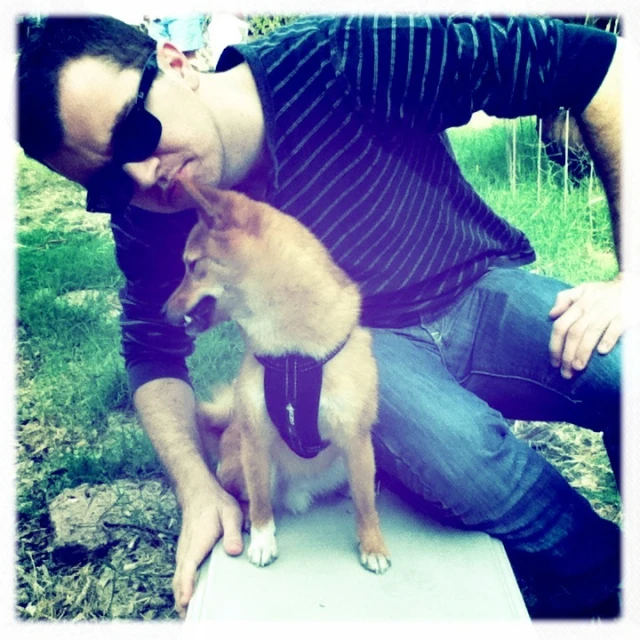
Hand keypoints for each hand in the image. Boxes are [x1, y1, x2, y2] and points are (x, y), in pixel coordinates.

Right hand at [172, 485, 243, 618]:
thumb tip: (235, 552)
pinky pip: (181, 574)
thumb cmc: (216, 504)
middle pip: (179, 579)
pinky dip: (182, 587)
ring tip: (189, 615)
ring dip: (181, 596)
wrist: (198, 493)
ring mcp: (184, 551)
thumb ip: (233, 532)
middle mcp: (186, 550)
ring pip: (178, 578)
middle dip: (182, 599)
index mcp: (197, 542)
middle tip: (188, 618)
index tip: (186, 601)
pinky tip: (189, 598)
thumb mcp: (230, 514)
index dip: (187, 585)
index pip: (188, 567)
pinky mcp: (185, 552)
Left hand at [548, 278, 622, 378]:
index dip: (555, 345)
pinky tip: (602, 352)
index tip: (554, 362)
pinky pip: (615, 327)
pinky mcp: (625, 315)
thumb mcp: (582, 289)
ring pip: (591, 333)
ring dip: (583, 352)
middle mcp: (591, 308)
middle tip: (565, 373)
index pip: (561, 326)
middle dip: (567, 354)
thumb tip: (551, 315)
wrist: (633, 284)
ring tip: (577, 368)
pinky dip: (608, 339)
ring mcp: (609, 311)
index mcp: (579, 303)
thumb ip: (564, 299)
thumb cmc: (604, 291)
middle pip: (574, 333)